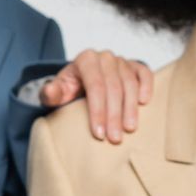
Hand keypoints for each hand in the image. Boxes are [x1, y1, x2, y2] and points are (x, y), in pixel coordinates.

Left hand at [39, 50, 153, 143]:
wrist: (82, 81)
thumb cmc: (70, 90)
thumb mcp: (57, 93)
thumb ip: (50, 94)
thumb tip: (49, 92)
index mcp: (85, 60)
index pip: (95, 86)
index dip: (98, 111)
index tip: (99, 134)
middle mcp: (105, 57)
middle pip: (113, 87)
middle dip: (114, 115)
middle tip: (115, 139)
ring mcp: (121, 61)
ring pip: (129, 83)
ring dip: (130, 108)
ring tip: (129, 129)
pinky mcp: (135, 66)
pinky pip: (144, 73)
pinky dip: (146, 86)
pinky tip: (144, 102)